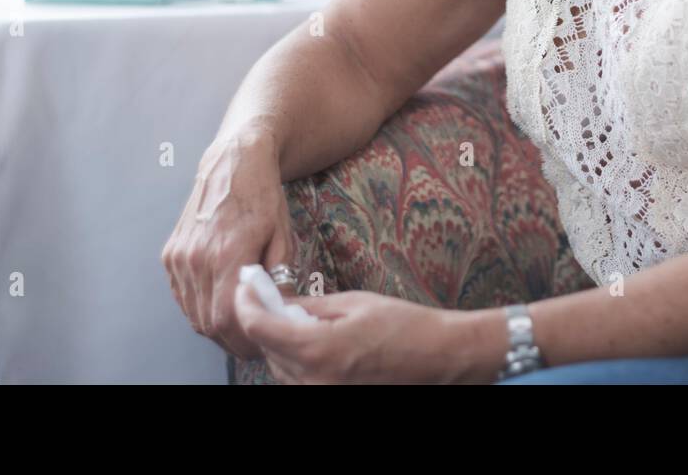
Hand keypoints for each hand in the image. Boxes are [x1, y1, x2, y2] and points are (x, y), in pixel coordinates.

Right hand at [161, 128, 295, 360]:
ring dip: (215, 327)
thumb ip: (278, 278)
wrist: (234, 161)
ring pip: (193, 313)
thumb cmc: (264, 196)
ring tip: (239, 325)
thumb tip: (279, 312)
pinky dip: (199, 308)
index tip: (261, 344)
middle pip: (208, 322)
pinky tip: (219, 304)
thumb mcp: (283, 236)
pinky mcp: (170, 254)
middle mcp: (196, 257)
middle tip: (254, 342)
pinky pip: (183, 296)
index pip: (226, 318)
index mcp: (227, 253)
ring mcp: (179, 256)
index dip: (243, 340)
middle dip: (232, 339)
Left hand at [234, 286, 496, 384]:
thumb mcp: (353, 303)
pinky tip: (312, 342)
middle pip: (266, 350)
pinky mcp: (332, 400)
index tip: (247, 287)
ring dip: (279, 343)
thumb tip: (277, 300)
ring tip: (295, 318)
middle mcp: (314, 381)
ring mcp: (322, 396)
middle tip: (269, 296)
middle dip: (264, 321)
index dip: (247, 303)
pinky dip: (296, 361)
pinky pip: (299, 382)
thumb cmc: (405, 327)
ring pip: (280, 370)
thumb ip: (309, 305)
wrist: (440, 358)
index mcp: (318, 349)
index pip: (259, 328)